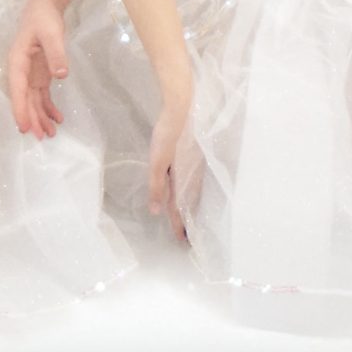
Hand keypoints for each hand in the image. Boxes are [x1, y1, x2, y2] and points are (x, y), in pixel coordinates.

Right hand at [7, 0, 70, 138]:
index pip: (18, 89)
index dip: (20, 109)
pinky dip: (48, 107)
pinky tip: (57, 118)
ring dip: (40, 116)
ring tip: (51, 133)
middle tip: (42, 137)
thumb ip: (56, 53)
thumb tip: (60, 75)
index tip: (24, 126)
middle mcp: (21, 71)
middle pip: (25, 99)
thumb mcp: (51, 33)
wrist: (45, 6)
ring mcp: (31, 74)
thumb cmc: (44, 18)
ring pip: (33, 100)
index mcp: (18, 61)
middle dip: (32, 118)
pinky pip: (42, 95)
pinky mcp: (40, 74)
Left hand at [146, 87, 194, 242]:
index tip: (182, 242)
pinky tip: (188, 190)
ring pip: (192, 192)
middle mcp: (193, 176)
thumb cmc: (168, 135)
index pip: (180, 208)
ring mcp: (196, 166)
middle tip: (188, 236)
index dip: (180, 225)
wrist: (183, 109)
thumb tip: (156, 212)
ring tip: (189, 218)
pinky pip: (193, 182)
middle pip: (189, 203)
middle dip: (187, 220)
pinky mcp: (195, 157)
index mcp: (183, 180)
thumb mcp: (157, 162)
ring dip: (190, 206)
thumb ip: (157, 186)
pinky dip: (191, 193)